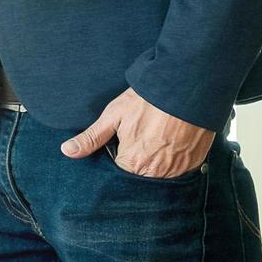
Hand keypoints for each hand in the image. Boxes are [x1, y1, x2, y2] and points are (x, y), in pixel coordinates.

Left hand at [60, 88, 214, 179]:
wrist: (186, 87)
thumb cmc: (148, 100)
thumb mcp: (114, 115)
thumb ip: (92, 138)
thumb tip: (67, 151)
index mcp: (133, 163)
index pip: (119, 171)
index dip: (120, 155)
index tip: (125, 140)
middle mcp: (156, 172)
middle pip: (140, 174)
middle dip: (138, 159)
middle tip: (144, 135)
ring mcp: (178, 169)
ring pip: (160, 173)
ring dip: (157, 161)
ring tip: (159, 136)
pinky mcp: (194, 163)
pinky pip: (180, 169)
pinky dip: (175, 158)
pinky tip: (173, 141)